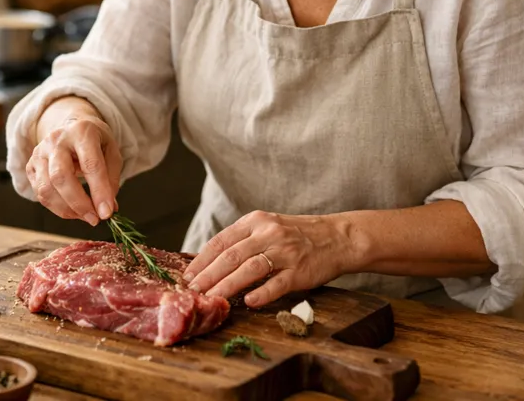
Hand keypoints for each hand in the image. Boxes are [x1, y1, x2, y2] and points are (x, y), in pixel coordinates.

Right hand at [26, 113, 121, 226]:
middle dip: (78, 203)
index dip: (99, 191)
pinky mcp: (30, 166)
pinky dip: (57, 208)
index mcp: (82, 132)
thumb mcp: (111, 152)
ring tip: (85, 215)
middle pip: (61, 176)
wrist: (72, 128)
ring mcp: (40, 152)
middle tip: (94, 219)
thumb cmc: (94, 141)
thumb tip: (107, 208)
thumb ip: (112, 179)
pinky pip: (40, 193)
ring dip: (67, 209)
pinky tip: (72, 209)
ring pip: (46, 188)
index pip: (90, 164)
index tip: (107, 213)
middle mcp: (57, 140)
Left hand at [183, 211, 357, 307]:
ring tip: (212, 298)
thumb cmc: (295, 235)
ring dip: (227, 285)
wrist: (335, 237)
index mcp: (256, 221)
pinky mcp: (299, 271)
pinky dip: (261, 293)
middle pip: (231, 255)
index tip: (187, 275)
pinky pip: (276, 284)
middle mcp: (268, 233)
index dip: (202, 259)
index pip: (222, 240)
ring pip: (249, 269)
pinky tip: (248, 302)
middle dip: (208, 275)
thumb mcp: (267, 227)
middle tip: (193, 291)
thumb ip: (242, 240)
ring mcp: (284, 252)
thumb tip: (210, 262)